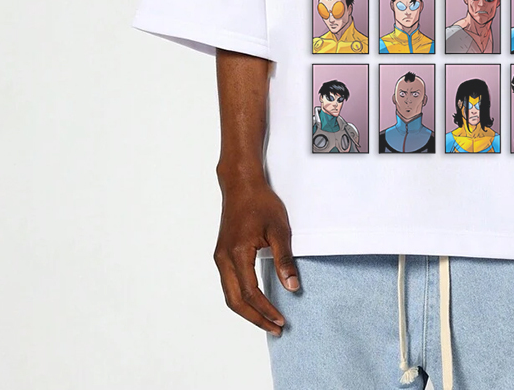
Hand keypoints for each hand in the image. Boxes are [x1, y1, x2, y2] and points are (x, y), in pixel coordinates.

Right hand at [213, 176, 298, 335]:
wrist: (241, 184)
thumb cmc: (261, 203)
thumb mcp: (279, 229)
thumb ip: (285, 260)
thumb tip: (293, 287)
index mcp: (237, 254)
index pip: (251, 293)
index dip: (266, 310)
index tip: (281, 320)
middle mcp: (224, 259)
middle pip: (235, 301)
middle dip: (255, 318)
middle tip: (275, 328)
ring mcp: (220, 257)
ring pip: (229, 295)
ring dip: (247, 310)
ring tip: (266, 319)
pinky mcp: (222, 254)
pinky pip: (228, 284)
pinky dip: (241, 298)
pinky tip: (256, 300)